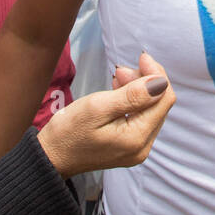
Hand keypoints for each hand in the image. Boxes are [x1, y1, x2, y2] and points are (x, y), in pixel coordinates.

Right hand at [36, 52, 174, 178]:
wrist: (50, 157)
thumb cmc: (68, 131)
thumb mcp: (97, 107)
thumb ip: (132, 95)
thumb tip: (161, 82)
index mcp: (137, 138)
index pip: (164, 98)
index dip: (157, 75)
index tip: (141, 57)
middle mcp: (143, 147)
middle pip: (159, 104)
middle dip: (146, 81)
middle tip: (121, 69)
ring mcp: (137, 148)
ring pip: (150, 109)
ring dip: (138, 89)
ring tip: (117, 78)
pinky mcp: (129, 146)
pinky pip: (140, 118)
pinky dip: (133, 101)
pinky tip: (118, 91)